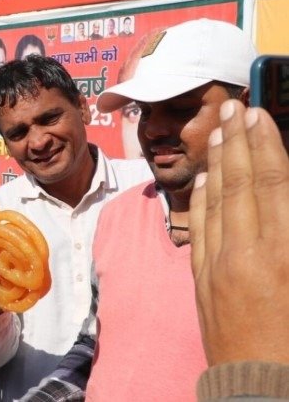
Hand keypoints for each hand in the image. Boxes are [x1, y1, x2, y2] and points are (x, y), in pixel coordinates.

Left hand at [190, 100, 288, 365]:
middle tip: (235, 107)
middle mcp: (247, 253)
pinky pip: (199, 230)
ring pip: (216, 202)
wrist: (263, 391)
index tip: (258, 115)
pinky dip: (201, 200)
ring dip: (218, 162)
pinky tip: (203, 179)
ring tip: (221, 131)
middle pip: (240, 184)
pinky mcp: (203, 283)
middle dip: (238, 142)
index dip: (265, 145)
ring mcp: (219, 267)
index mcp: (283, 253)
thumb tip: (283, 195)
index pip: (271, 184)